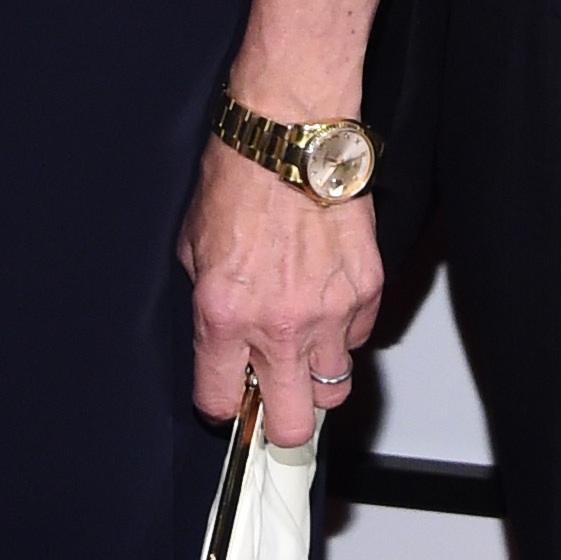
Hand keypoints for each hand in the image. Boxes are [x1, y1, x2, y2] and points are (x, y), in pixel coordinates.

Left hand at [182, 136, 380, 451]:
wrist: (290, 134)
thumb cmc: (238, 177)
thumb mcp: (193, 249)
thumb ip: (207, 306)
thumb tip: (224, 341)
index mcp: (224, 317)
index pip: (221, 404)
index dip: (222, 405)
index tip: (227, 396)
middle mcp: (278, 325)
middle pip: (293, 425)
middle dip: (280, 422)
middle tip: (276, 400)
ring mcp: (329, 311)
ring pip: (335, 389)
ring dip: (317, 375)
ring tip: (304, 344)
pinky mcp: (367, 288)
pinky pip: (359, 337)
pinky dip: (344, 330)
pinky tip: (325, 299)